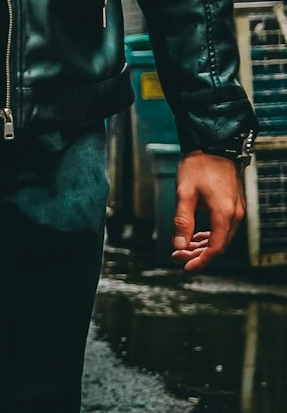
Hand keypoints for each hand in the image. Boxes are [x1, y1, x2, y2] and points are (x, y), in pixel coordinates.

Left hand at [170, 151, 245, 272]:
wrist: (214, 144)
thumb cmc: (198, 166)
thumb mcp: (184, 192)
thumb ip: (182, 220)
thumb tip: (179, 246)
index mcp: (223, 214)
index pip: (215, 248)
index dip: (201, 261)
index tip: (185, 267)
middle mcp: (234, 214)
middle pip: (219, 245)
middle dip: (198, 254)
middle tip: (177, 256)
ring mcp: (236, 210)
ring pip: (221, 237)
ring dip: (203, 246)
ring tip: (183, 248)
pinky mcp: (233, 205)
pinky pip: (223, 228)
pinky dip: (210, 236)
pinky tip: (196, 237)